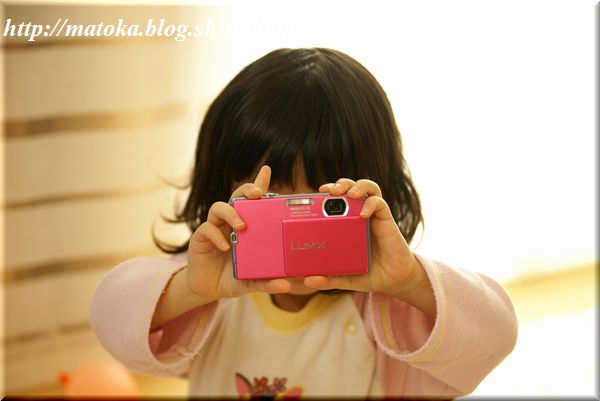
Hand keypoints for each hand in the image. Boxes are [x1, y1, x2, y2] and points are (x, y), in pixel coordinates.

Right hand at [186, 165, 292, 300]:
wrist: (208, 289)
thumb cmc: (233, 278)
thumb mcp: (251, 280)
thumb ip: (266, 280)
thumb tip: (286, 284)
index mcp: (246, 225)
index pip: (253, 201)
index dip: (259, 183)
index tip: (266, 170)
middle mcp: (230, 222)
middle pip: (236, 196)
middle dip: (246, 190)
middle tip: (257, 194)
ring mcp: (214, 227)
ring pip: (218, 207)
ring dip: (231, 213)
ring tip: (242, 226)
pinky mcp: (200, 238)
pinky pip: (206, 229)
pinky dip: (216, 236)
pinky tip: (226, 246)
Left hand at [304, 178, 434, 317]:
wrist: (393, 280)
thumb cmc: (368, 274)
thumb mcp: (345, 278)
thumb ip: (329, 279)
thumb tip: (307, 281)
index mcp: (345, 225)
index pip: (334, 201)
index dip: (325, 195)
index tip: (313, 196)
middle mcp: (359, 216)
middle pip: (349, 188)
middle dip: (340, 184)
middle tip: (329, 191)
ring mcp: (373, 216)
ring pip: (367, 188)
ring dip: (357, 186)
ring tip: (349, 195)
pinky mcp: (386, 219)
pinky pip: (379, 203)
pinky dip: (371, 204)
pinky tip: (363, 214)